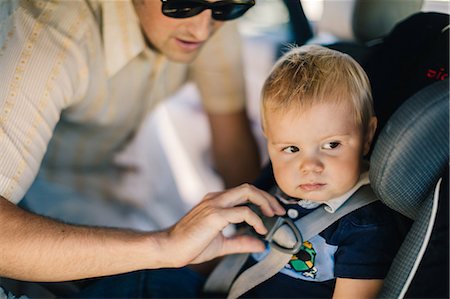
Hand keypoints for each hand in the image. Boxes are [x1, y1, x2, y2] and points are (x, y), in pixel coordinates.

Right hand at [161, 184, 284, 266]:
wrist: (169, 248)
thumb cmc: (190, 245)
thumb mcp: (222, 244)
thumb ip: (241, 242)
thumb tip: (261, 245)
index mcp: (216, 201)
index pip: (244, 192)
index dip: (262, 199)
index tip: (274, 212)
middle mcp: (216, 198)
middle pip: (248, 188)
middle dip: (268, 198)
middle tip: (280, 211)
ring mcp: (214, 204)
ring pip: (247, 192)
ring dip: (265, 203)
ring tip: (274, 217)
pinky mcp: (214, 215)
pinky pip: (243, 212)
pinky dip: (256, 220)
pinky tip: (260, 230)